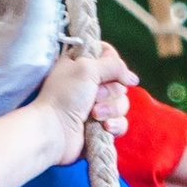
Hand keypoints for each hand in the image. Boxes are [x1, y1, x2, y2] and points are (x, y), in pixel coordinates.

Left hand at [32, 40, 134, 160]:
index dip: (112, 62)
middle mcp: (90, 83)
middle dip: (110, 91)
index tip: (106, 68)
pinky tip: (104, 128)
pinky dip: (114, 125)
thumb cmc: (65, 96)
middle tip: (94, 96)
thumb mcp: (87, 68)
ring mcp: (96, 106)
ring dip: (111, 109)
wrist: (53, 132)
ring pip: (122, 103)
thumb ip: (114, 66)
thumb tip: (133, 79)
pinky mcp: (101, 126)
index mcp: (82, 64)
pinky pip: (121, 122)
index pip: (108, 55)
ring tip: (94, 114)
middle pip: (119, 82)